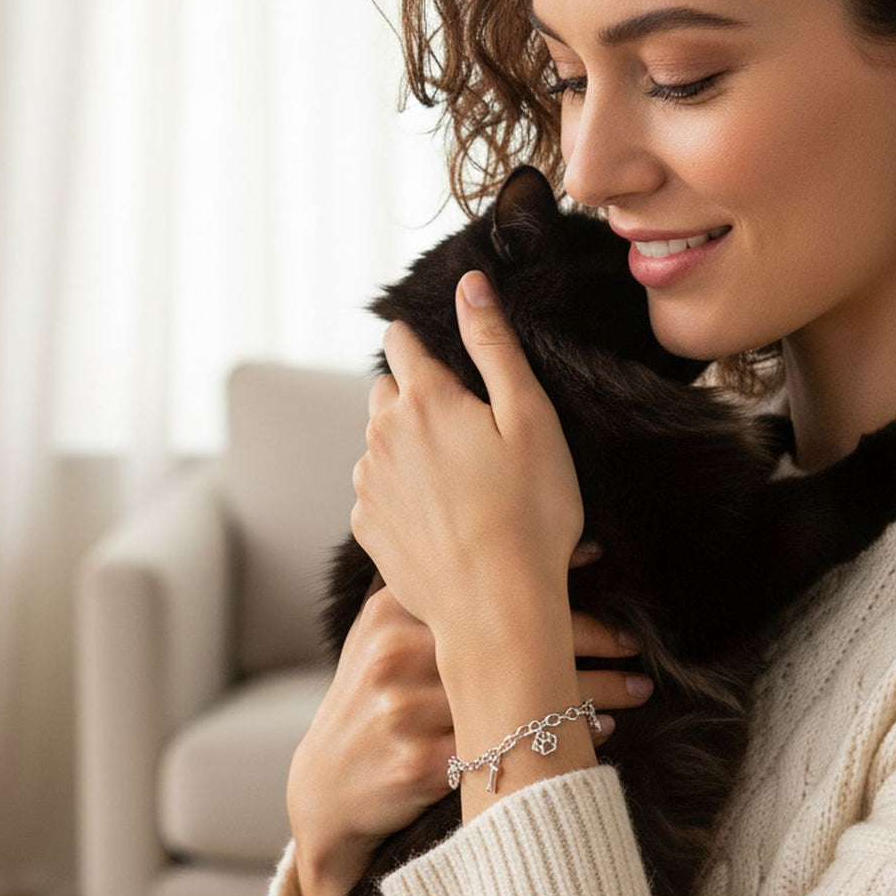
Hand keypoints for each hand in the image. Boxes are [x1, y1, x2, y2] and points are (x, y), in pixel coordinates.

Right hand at [286, 551, 651, 895]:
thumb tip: (509, 544)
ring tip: (638, 689)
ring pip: (518, 692)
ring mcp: (405, 710)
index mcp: (392, 612)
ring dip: (590, 694)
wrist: (324, 790)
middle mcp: (396, 654)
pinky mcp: (418, 764)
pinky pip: (507, 750)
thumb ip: (429, 593)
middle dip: (585, 637)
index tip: (602, 569)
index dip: (550, 580)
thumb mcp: (380, 635)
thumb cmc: (370, 702)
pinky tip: (599, 736)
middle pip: (509, 636)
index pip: (483, 585)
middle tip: (635, 642)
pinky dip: (562, 742)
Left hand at [349, 270, 582, 657]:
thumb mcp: (530, 417)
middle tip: (468, 433)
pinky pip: (378, 494)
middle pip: (386, 393)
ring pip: (380, 445)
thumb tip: (469, 285)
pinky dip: (403, 497)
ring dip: (408, 450)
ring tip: (462, 485)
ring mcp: (367, 484)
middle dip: (416, 398)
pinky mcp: (366, 528)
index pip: (399, 342)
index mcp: (424, 400)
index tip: (444, 359)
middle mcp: (381, 436)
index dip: (422, 342)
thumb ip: (494, 345)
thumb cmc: (530, 513)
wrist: (497, 610)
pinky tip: (444, 520)